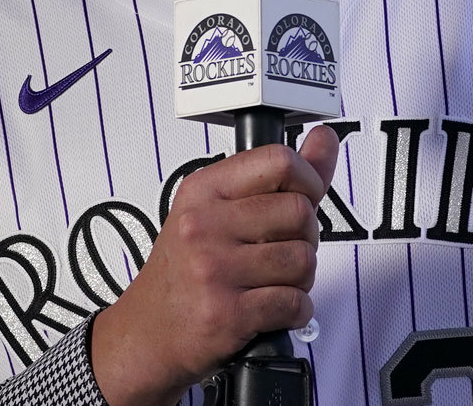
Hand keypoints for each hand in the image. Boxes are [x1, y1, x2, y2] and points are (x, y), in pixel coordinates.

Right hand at [91, 125, 339, 405]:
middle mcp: (204, 225)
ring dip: (300, 278)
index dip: (308, 179)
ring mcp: (213, 269)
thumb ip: (278, 178)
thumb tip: (324, 139)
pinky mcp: (226, 313)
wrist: (147, 334)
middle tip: (281, 252)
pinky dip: (295, 311)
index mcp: (203, 191)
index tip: (306, 196)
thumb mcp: (216, 211)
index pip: (279, 160)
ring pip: (303, 260)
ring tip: (271, 283)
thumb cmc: (184, 272)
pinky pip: (294, 303)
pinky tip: (273, 309)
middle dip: (305, 238)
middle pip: (300, 213)